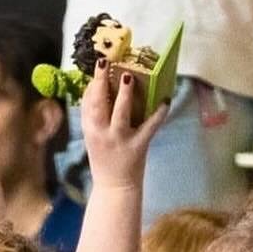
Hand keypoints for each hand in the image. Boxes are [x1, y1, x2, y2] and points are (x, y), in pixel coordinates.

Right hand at [80, 57, 168, 193]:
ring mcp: (120, 139)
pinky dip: (159, 113)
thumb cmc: (104, 159)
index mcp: (89, 129)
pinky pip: (150, 127)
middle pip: (98, 104)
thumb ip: (95, 116)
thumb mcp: (93, 136)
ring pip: (120, 113)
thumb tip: (100, 87)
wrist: (114, 188)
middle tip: (105, 63)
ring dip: (124, 95)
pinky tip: (165, 100)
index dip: (92, 83)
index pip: (87, 102)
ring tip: (128, 77)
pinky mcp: (138, 146)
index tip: (99, 66)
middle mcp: (101, 133)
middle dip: (101, 82)